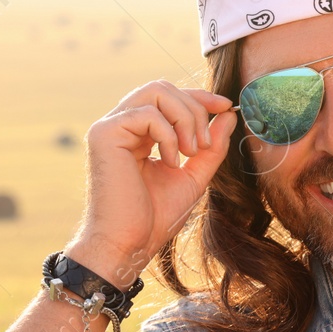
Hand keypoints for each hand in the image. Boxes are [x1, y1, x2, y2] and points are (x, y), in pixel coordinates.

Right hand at [71, 80, 237, 287]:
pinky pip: (146, 114)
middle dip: (195, 110)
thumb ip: (211, 146)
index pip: (169, 97)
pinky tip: (170, 162)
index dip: (199, 96)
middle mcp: (121, 124)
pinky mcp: (104, 134)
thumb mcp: (194, 175)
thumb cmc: (156, 217)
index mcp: (139, 133)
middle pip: (164, 87)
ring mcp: (110, 127)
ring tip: (191, 153)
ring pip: (156, 92)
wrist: (129, 244)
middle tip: (203, 146)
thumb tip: (228, 114)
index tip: (226, 106)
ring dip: (185, 119)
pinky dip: (168, 136)